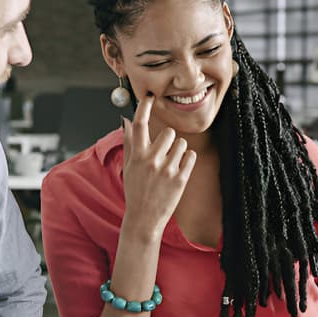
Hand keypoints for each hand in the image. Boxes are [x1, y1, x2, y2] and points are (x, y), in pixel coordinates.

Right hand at [120, 93, 196, 234]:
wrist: (144, 219)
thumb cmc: (135, 191)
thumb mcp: (129, 168)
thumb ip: (129, 143)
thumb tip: (126, 121)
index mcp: (137, 156)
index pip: (140, 124)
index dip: (144, 107)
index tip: (150, 97)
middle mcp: (152, 160)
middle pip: (169, 132)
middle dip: (169, 139)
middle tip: (165, 152)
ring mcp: (167, 170)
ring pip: (182, 143)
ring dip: (179, 150)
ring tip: (171, 164)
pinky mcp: (181, 179)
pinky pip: (191, 156)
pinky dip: (188, 159)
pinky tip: (179, 169)